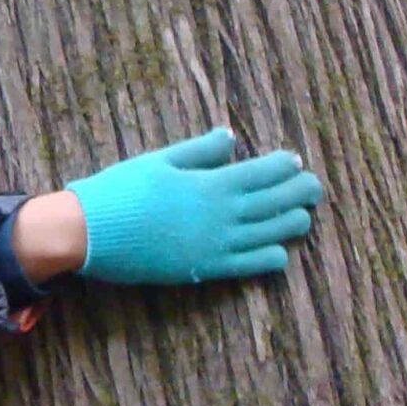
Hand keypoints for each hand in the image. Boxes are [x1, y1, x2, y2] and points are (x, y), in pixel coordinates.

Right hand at [66, 128, 322, 285]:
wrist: (92, 232)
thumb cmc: (122, 190)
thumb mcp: (160, 160)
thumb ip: (199, 151)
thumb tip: (230, 137)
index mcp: (210, 183)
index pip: (262, 172)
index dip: (283, 166)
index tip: (295, 161)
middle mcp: (221, 216)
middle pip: (273, 203)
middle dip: (298, 193)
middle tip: (314, 187)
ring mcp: (215, 245)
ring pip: (268, 234)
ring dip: (291, 224)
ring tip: (303, 217)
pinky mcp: (204, 268)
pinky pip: (247, 266)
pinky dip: (268, 260)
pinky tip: (280, 255)